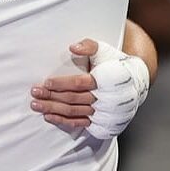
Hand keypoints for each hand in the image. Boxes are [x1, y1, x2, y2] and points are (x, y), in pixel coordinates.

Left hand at [30, 39, 149, 135]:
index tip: (46, 83)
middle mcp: (104, 99)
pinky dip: (63, 121)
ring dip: (53, 109)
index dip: (61, 84)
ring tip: (37, 105)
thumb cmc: (115, 65)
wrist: (135, 83)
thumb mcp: (105, 51)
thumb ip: (89, 46)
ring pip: (73, 112)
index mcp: (105, 81)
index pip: (78, 83)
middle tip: (35, 94)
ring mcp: (102, 112)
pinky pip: (79, 123)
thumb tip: (73, 47)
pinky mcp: (101, 122)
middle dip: (51, 97)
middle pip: (72, 99)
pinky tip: (49, 117)